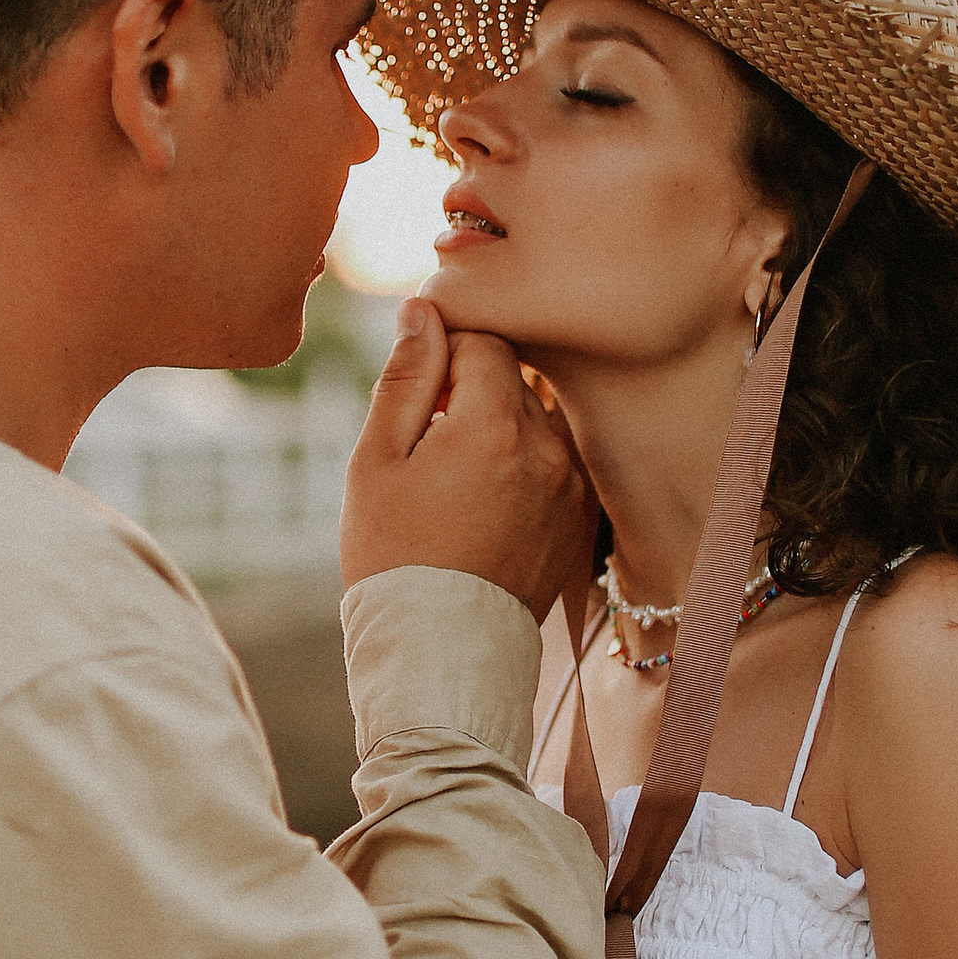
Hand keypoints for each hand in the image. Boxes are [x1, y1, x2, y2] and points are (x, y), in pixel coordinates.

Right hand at [340, 303, 593, 617]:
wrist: (439, 650)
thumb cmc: (393, 554)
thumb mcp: (377, 460)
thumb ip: (406, 376)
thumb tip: (423, 308)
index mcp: (495, 422)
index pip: (484, 339)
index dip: (442, 357)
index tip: (417, 397)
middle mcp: (548, 446)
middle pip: (514, 377)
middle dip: (470, 394)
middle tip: (429, 447)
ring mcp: (571, 484)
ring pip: (537, 419)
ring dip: (501, 428)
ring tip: (458, 481)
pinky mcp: (580, 517)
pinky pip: (554, 462)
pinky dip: (524, 467)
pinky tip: (486, 508)